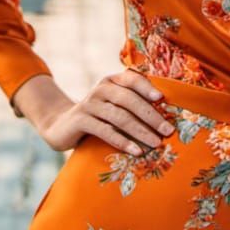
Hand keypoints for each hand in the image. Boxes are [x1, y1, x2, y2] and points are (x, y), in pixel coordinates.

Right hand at [36, 69, 174, 154]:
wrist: (62, 125)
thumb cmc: (98, 117)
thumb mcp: (113, 106)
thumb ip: (132, 105)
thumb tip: (166, 118)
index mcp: (111, 81)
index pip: (131, 79)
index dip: (146, 87)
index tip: (162, 99)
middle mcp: (100, 89)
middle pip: (128, 100)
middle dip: (151, 115)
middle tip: (168, 130)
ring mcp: (89, 104)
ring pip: (119, 116)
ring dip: (140, 131)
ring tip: (156, 143)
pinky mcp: (81, 120)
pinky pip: (105, 131)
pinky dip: (122, 141)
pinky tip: (136, 151)